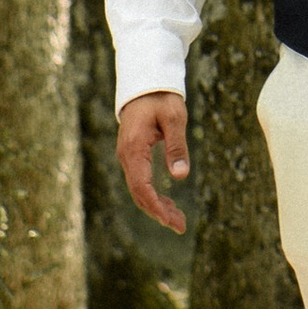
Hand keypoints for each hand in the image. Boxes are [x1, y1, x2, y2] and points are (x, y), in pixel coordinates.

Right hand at [118, 91, 191, 233]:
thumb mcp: (174, 118)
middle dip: (159, 212)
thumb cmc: (161, 98)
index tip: (172, 221)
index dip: (156, 207)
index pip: (141, 187)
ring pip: (139, 190)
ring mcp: (128, 157)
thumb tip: (180, 176)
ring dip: (157, 206)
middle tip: (181, 226)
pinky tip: (168, 204)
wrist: (145, 82)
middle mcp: (126, 156)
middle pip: (139, 193)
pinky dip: (154, 195)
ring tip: (178, 219)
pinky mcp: (133, 156)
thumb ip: (176, 146)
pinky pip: (141, 182)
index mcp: (134, 149)